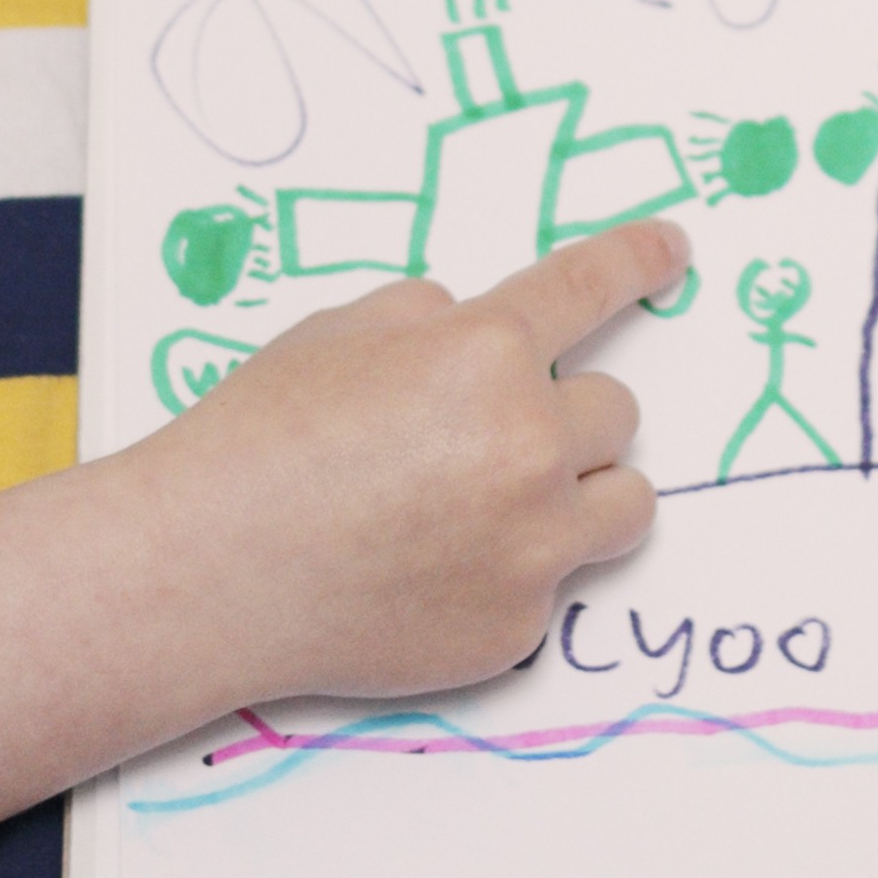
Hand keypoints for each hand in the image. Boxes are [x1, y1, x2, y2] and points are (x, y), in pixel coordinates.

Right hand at [148, 218, 673, 698]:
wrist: (205, 573)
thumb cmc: (257, 442)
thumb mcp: (338, 331)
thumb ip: (431, 319)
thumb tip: (471, 331)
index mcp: (487, 353)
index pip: (590, 287)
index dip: (639, 260)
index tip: (671, 250)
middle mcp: (531, 446)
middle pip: (615, 412)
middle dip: (560, 416)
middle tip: (477, 441)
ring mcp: (533, 546)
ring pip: (625, 502)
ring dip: (578, 493)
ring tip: (487, 507)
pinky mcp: (519, 627)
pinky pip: (557, 582)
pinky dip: (513, 571)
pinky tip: (430, 573)